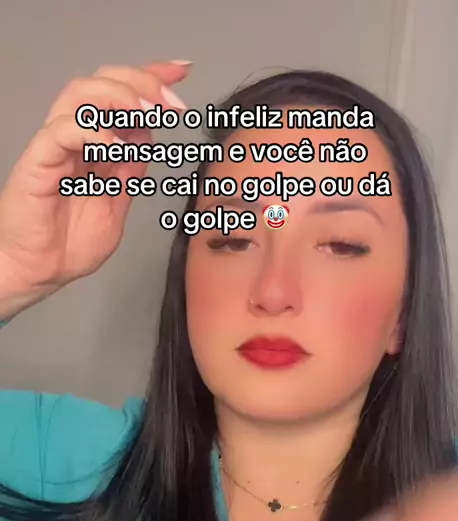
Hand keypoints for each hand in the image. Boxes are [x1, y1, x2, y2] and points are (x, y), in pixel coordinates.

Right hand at [0, 61, 189, 302]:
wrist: (38, 273)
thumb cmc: (67, 245)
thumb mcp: (115, 207)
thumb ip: (128, 175)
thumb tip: (146, 144)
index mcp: (95, 147)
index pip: (121, 97)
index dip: (150, 78)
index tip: (180, 72)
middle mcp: (75, 139)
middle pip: (101, 82)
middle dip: (141, 82)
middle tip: (169, 101)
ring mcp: (55, 146)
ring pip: (81, 94)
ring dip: (118, 96)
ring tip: (146, 112)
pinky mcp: (39, 160)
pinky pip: (63, 131)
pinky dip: (93, 132)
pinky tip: (114, 146)